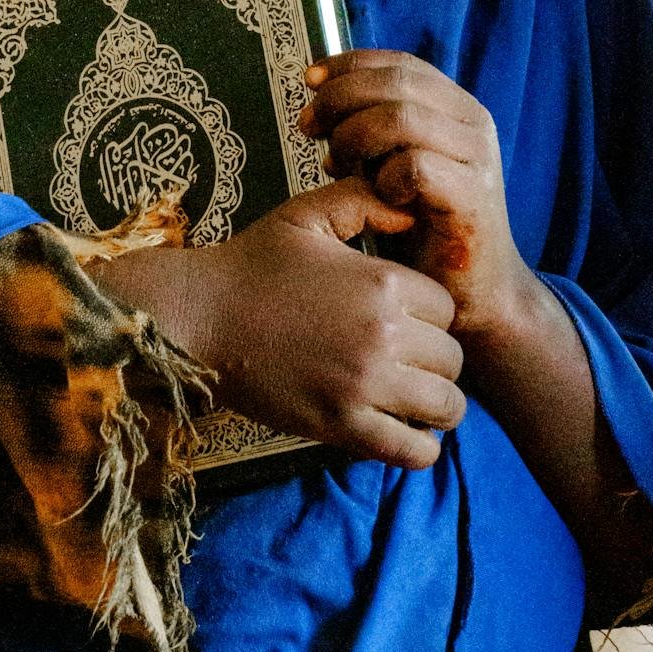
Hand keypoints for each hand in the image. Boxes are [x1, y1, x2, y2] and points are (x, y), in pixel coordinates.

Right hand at [103, 177, 464, 468]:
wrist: (199, 318)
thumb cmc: (252, 263)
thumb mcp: (307, 214)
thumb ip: (364, 201)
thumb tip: (413, 212)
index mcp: (382, 282)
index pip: (448, 309)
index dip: (429, 313)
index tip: (404, 316)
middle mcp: (383, 335)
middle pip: (453, 358)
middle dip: (435, 357)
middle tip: (406, 356)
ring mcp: (364, 386)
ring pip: (445, 406)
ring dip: (436, 402)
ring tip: (410, 394)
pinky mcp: (342, 427)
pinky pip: (413, 451)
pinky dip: (420, 446)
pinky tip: (403, 429)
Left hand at [302, 51, 528, 343]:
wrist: (472, 296)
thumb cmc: (422, 231)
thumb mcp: (392, 166)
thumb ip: (371, 131)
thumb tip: (319, 105)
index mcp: (455, 107)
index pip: (398, 63)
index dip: (349, 65)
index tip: (309, 81)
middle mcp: (472, 123)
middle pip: (394, 83)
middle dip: (340, 99)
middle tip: (309, 127)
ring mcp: (477, 158)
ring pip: (401, 118)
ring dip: (355, 138)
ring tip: (341, 167)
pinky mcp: (474, 198)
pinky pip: (414, 167)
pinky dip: (384, 179)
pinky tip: (378, 200)